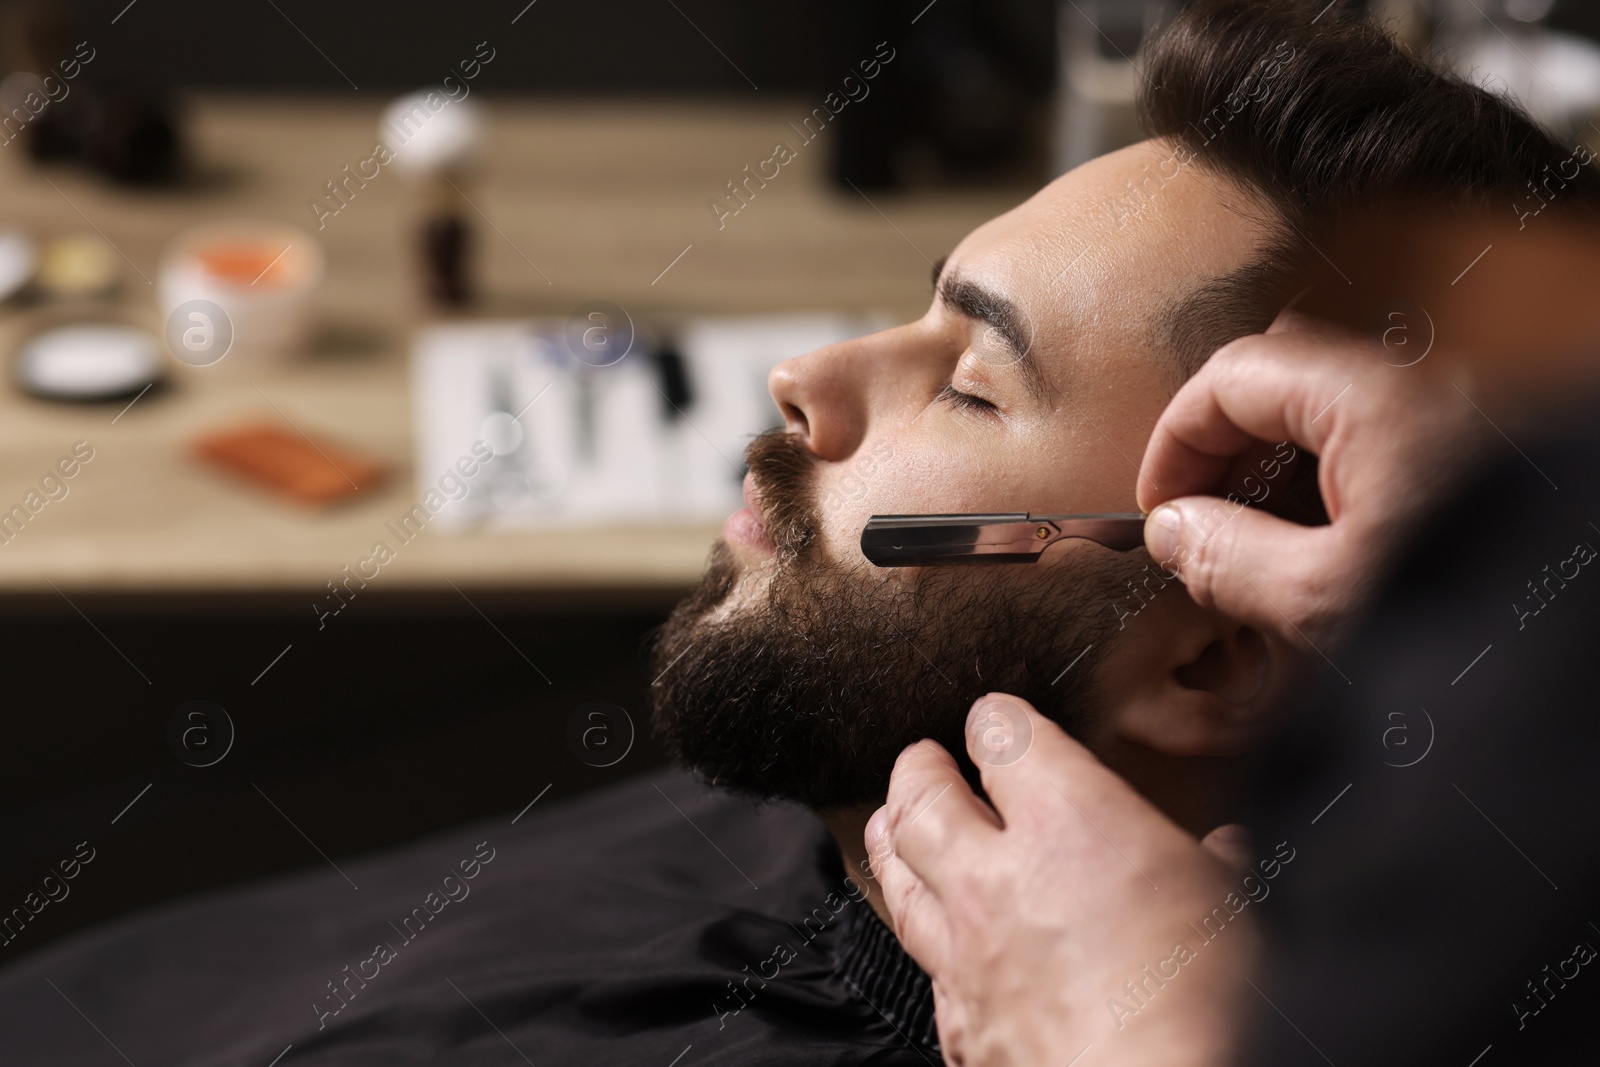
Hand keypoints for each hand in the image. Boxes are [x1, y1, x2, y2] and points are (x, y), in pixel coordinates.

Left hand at [867, 693, 1257, 1066]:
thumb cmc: (1203, 1006)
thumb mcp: (1236, 910)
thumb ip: (1218, 869)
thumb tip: (1228, 852)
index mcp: (1069, 821)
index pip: (1005, 736)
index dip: (998, 720)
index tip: (999, 720)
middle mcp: (997, 876)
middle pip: (923, 799)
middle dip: (919, 771)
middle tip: (923, 761)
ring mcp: (966, 950)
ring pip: (899, 875)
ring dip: (893, 840)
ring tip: (890, 821)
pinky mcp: (958, 1018)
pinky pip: (922, 963)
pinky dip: (924, 936)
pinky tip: (931, 934)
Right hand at [1137, 315, 1483, 650]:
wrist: (1593, 650)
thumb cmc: (1479, 616)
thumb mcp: (1325, 601)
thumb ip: (1229, 559)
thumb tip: (1172, 531)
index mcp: (1373, 401)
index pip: (1233, 375)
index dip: (1176, 436)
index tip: (1157, 504)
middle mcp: (1420, 390)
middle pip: (1282, 379)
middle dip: (1224, 443)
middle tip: (1199, 518)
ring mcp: (1454, 420)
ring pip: (1331, 412)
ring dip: (1275, 466)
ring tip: (1252, 547)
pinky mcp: (1479, 460)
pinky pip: (1379, 445)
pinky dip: (1331, 484)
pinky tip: (1323, 553)